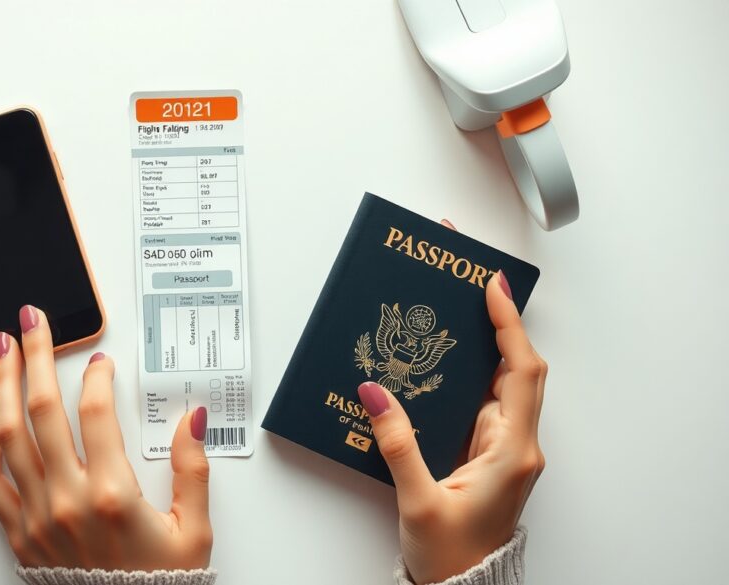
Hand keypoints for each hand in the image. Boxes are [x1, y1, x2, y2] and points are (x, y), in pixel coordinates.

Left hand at [0, 305, 211, 569]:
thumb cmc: (159, 584)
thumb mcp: (194, 530)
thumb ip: (193, 469)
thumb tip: (193, 418)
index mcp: (113, 495)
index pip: (97, 414)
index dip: (98, 378)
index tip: (100, 361)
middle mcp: (68, 500)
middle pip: (43, 409)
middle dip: (37, 356)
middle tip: (32, 321)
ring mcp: (37, 515)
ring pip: (8, 435)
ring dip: (3, 386)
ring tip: (2, 351)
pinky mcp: (18, 533)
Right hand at [358, 271, 546, 583]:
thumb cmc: (453, 556)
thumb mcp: (418, 499)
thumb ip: (398, 444)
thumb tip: (376, 393)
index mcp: (512, 452)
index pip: (521, 372)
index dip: (508, 325)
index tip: (492, 287)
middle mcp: (516, 445)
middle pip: (517, 369)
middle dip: (497, 322)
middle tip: (469, 283)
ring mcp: (505, 449)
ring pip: (502, 384)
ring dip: (483, 347)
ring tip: (453, 313)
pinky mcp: (489, 456)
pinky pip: (485, 404)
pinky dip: (471, 376)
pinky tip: (444, 366)